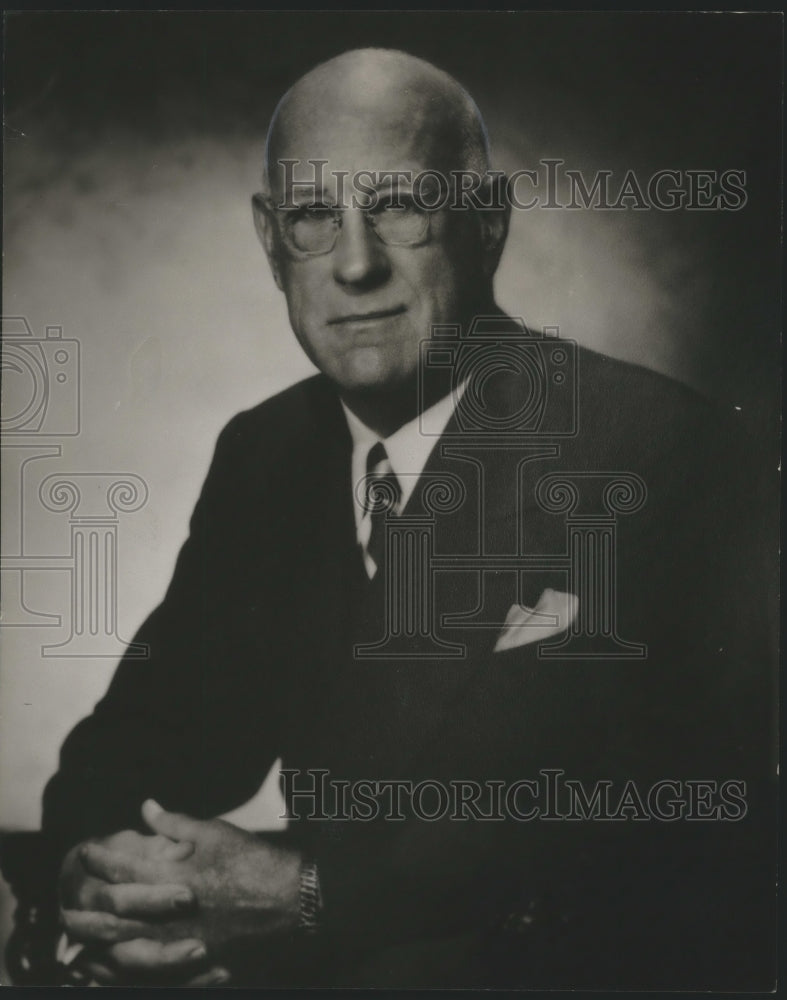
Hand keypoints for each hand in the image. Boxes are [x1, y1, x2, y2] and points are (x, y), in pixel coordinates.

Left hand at [64, 800, 302, 979]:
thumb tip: (146, 807)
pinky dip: (129, 975)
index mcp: (176, 875)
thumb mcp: (214, 832)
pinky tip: (114, 972)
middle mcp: (172, 911)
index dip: (101, 858)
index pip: (126, 866)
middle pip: (116, 914)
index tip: (84, 851)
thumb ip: (175, 822)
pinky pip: (153, 975)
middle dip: (88, 909)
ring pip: (126, 950)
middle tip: (66, 904)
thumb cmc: (253, 859)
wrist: (290, 897)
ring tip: (78, 943)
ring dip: (98, 946)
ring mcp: (182, 941)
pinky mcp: (196, 963)